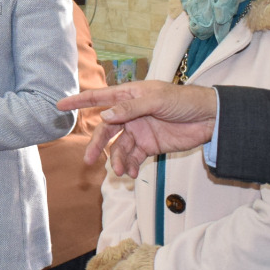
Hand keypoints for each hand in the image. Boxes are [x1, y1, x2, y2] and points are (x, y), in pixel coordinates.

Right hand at [59, 81, 217, 176]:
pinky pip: (132, 157)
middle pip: (106, 129)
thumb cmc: (184, 101)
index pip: (99, 98)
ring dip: (115, 160)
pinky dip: (128, 166)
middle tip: (88, 160)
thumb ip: (130, 109)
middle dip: (96, 145)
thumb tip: (105, 116)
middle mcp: (130, 114)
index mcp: (129, 96)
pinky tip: (128, 173)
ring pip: (118, 147)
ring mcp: (139, 130)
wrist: (210, 119)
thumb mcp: (157, 100)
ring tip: (118, 171)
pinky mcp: (149, 146)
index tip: (59, 104)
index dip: (79, 100)